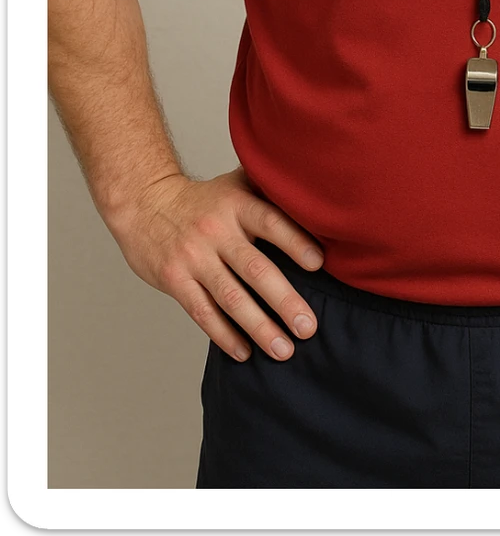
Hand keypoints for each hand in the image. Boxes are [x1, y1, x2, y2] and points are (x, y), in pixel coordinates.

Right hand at [110, 166, 324, 362]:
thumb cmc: (202, 199)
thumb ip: (269, 189)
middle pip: (255, 269)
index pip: (270, 222)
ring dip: (259, 327)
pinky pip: (202, 312)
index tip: (319, 264)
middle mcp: (216, 231)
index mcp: (236, 204)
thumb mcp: (235, 183)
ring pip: (230, 298)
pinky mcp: (174, 279)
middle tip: (308, 327)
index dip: (295, 242)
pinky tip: (244, 352)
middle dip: (284, 301)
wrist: (144, 203)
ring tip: (284, 349)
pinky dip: (224, 335)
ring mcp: (194, 257)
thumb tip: (315, 192)